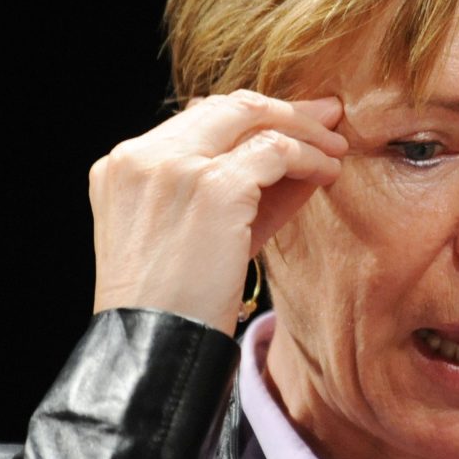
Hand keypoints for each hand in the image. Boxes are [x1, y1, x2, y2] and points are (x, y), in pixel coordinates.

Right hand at [88, 91, 346, 335]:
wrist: (158, 351)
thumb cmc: (178, 303)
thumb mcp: (196, 233)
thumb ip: (232, 188)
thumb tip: (296, 151)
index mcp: (123, 166)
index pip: (197, 119)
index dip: (251, 118)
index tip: (291, 122)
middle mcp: (141, 156)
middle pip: (225, 107)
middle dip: (284, 109)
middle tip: (327, 116)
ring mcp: (176, 166)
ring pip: (255, 119)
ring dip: (305, 132)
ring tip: (335, 150)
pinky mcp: (214, 186)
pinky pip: (277, 151)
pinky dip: (309, 157)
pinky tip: (328, 173)